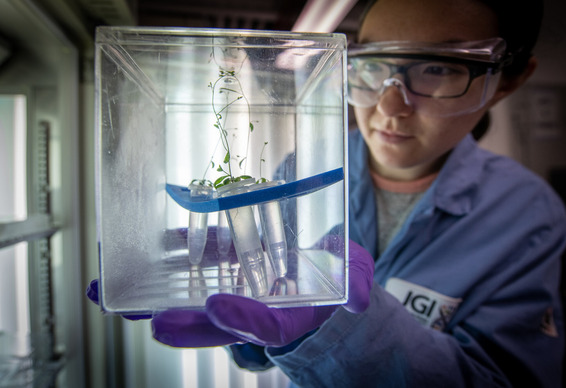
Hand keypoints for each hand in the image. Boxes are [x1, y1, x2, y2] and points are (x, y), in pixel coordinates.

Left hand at [151, 238, 373, 347]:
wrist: (320, 268)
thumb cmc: (340, 274)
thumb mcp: (356, 276)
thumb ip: (358, 285)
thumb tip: (358, 300)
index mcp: (291, 316)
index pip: (267, 326)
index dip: (244, 319)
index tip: (218, 308)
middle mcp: (256, 309)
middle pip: (219, 324)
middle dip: (186, 324)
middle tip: (150, 320)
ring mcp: (237, 290)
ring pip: (197, 300)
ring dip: (157, 300)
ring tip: (117, 297)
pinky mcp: (226, 267)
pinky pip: (195, 266)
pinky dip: (166, 261)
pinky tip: (137, 255)